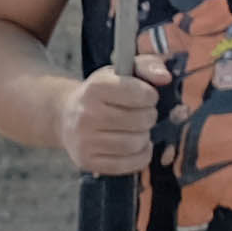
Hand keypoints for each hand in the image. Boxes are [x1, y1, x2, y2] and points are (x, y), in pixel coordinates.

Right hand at [63, 57, 155, 178]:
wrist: (66, 117)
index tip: (145, 97)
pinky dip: (141, 156)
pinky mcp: (87, 161)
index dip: (150, 96)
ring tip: (137, 130)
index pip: (141, 94)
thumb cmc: (102, 93)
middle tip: (142, 115)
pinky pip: (128, 164)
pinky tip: (136, 146)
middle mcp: (87, 115)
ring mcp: (85, 141)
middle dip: (148, 117)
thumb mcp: (121, 71)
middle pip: (141, 120)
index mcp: (96, 87)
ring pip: (135, 144)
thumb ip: (147, 66)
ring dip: (144, 137)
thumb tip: (165, 78)